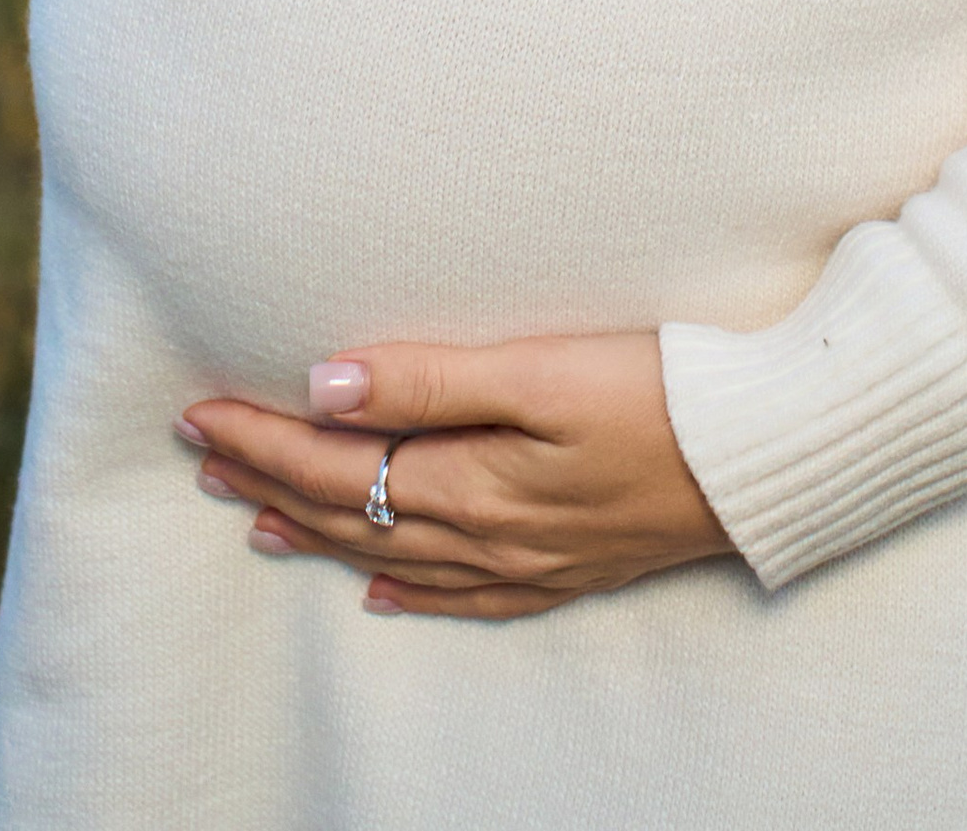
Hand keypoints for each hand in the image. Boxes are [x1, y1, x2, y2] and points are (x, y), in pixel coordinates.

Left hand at [175, 333, 733, 616]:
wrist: (767, 458)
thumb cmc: (663, 391)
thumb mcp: (543, 369)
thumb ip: (431, 380)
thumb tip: (323, 385)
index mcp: (473, 482)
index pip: (336, 464)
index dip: (262, 437)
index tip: (200, 410)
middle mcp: (488, 536)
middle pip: (351, 513)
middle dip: (269, 481)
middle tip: (202, 454)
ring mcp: (528, 562)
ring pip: (394, 556)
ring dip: (318, 533)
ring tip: (254, 516)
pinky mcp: (568, 569)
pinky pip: (464, 597)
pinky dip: (410, 591)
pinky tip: (382, 591)